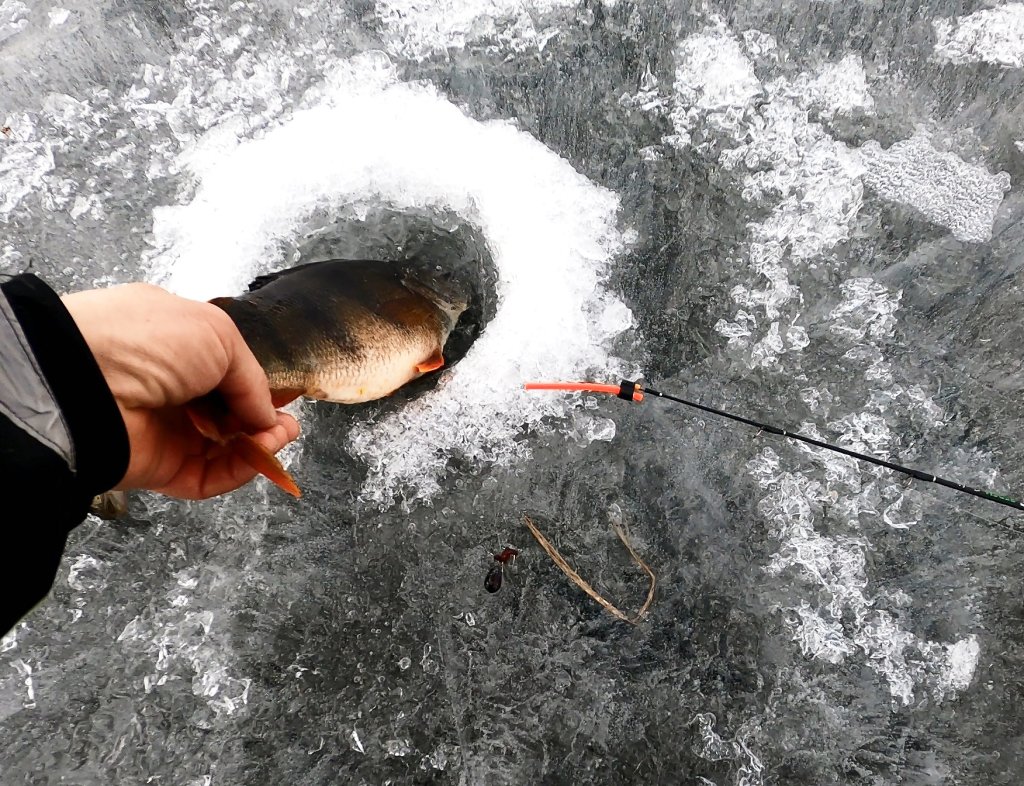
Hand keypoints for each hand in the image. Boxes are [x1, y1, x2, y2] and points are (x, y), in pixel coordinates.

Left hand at [61, 283, 299, 498]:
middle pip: (231, 415)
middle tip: (287, 425)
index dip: (258, 387)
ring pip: (225, 449)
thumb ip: (253, 376)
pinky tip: (260, 456)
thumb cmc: (148, 342)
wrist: (89, 383)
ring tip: (279, 439)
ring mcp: (166, 431)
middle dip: (266, 420)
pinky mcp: (161, 469)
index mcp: (177, 347)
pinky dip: (240, 471)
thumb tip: (267, 414)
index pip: (227, 374)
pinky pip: (209, 477)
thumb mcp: (218, 333)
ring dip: (260, 445)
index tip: (286, 397)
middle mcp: (171, 390)